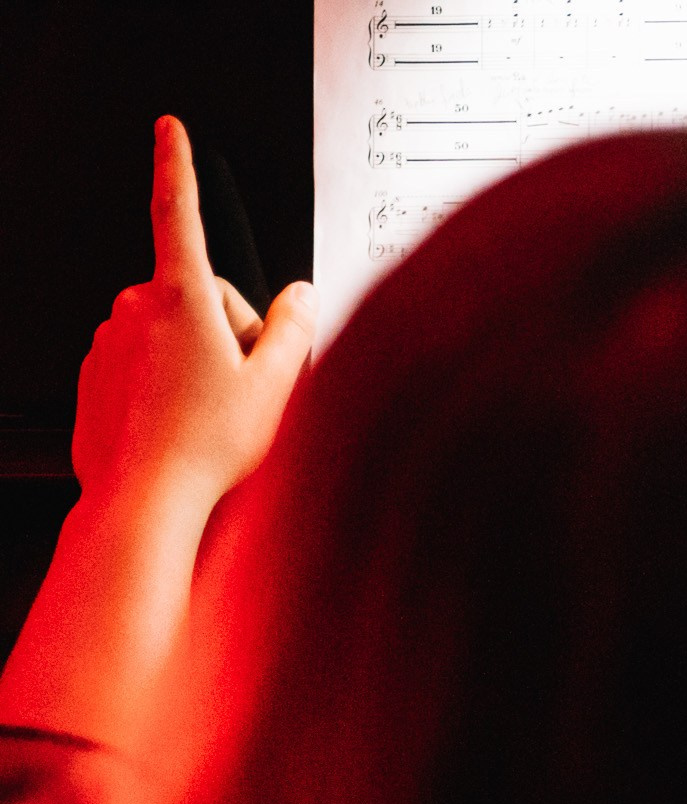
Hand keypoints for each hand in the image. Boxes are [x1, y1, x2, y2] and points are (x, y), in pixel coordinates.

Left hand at [71, 116, 313, 511]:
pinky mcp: (94, 376)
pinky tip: (182, 427)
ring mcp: (109, 342)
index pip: (177, 212)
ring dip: (200, 361)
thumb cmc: (208, 447)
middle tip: (247, 384)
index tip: (170, 128)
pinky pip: (144, 365)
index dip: (178, 164)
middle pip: (199, 297)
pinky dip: (168, 388)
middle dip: (228, 331)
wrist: (141, 501)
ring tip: (213, 416)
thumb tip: (301, 294)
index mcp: (181, 299)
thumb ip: (295, 328)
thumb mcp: (276, 386)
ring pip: (172, 334)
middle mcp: (136, 310)